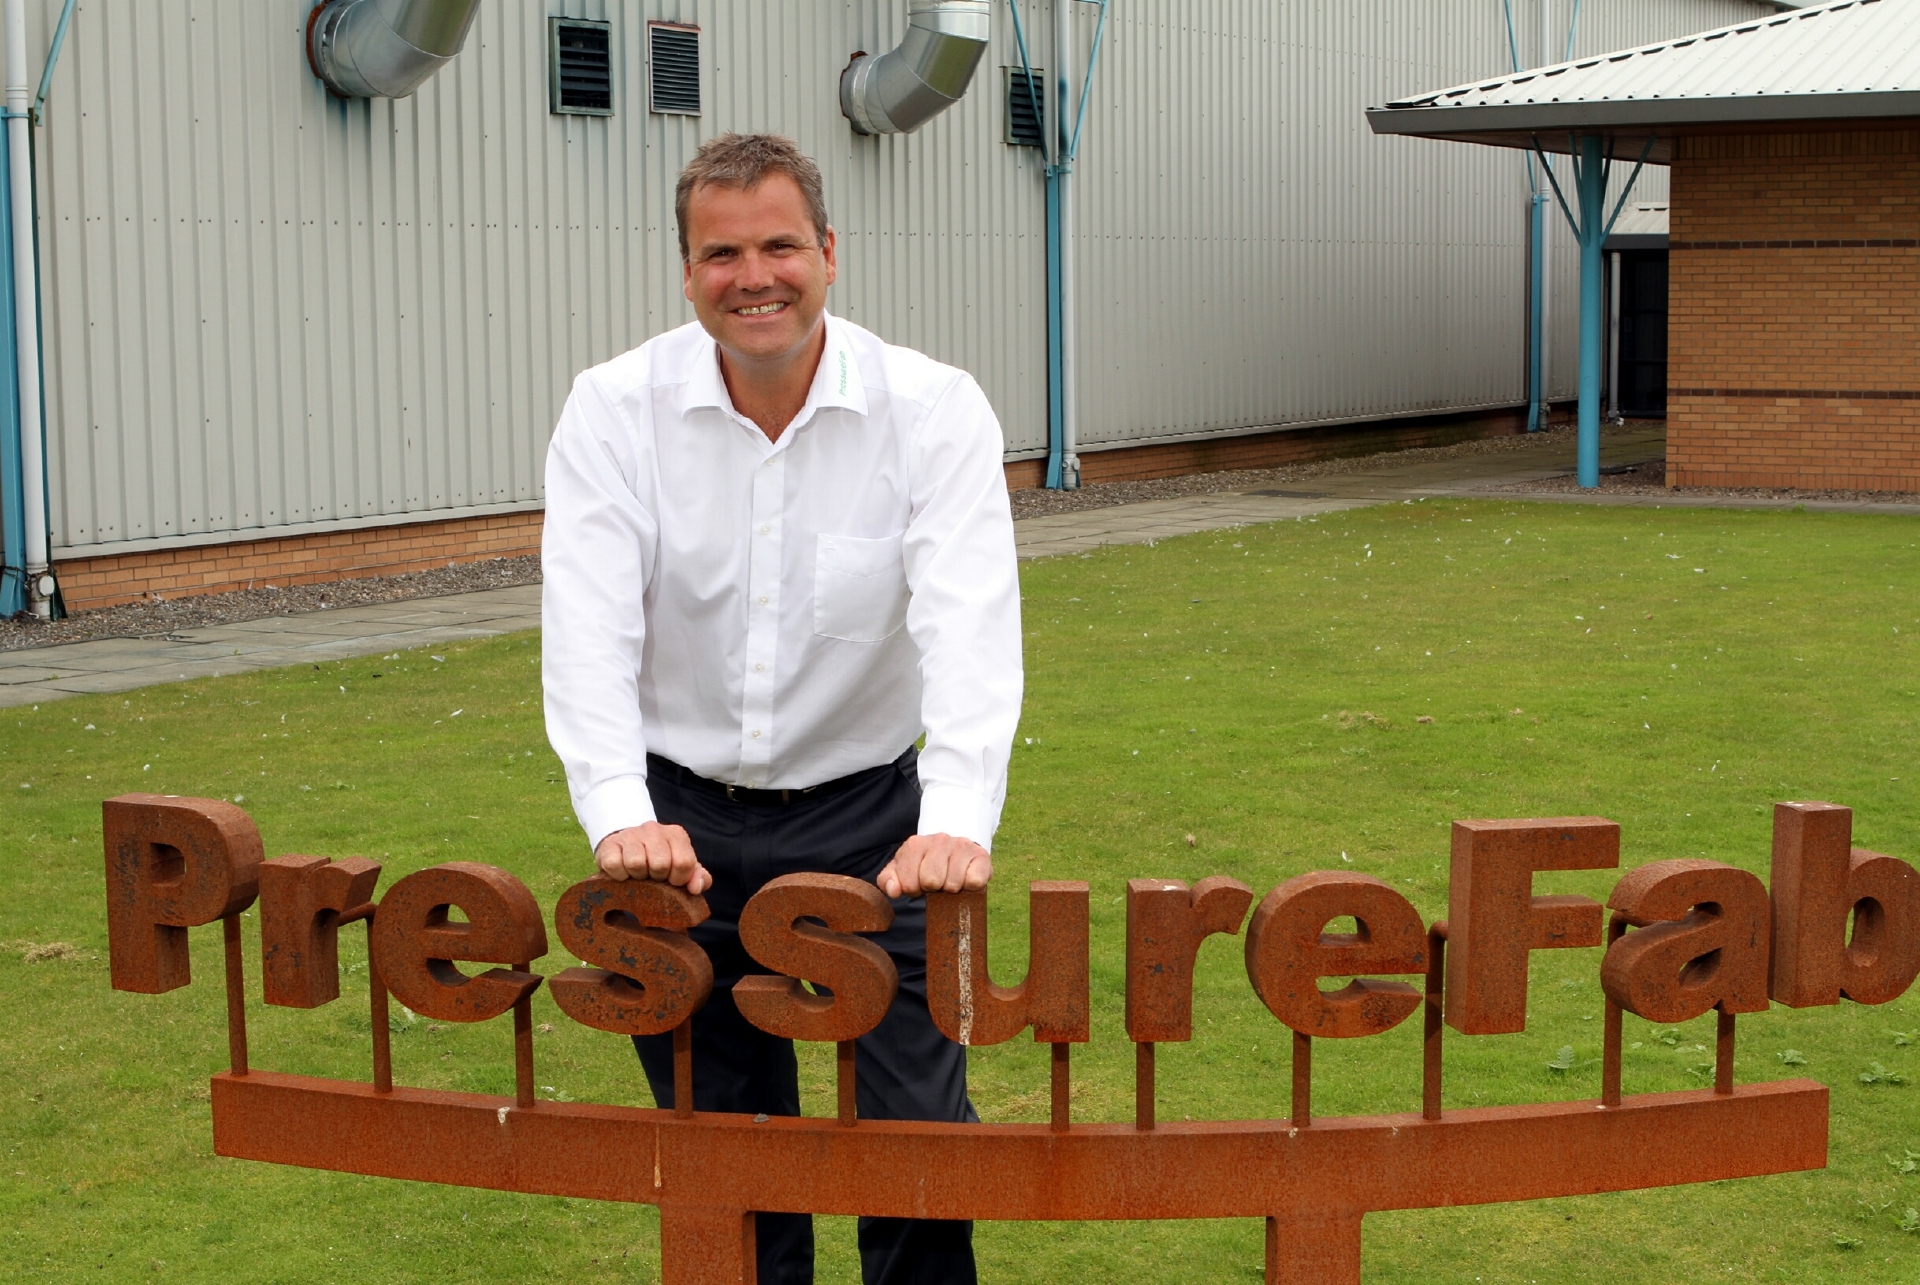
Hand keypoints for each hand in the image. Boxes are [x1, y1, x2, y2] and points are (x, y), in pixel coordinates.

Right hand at [594, 822, 711, 895]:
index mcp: (676, 835)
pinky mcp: (609, 844)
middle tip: (652, 877)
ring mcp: (630, 834)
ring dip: (637, 877)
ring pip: (636, 864)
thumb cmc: (659, 861)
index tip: (671, 881)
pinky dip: (619, 876)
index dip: (678, 879)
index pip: (684, 862)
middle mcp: (654, 829)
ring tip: (638, 874)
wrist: (626, 847)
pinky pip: (614, 865)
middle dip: (657, 878)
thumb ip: (699, 878)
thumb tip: (696, 888)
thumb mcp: (682, 868)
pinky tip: (623, 873)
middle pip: (660, 864)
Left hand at [876, 833, 991, 898]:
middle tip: (937, 881)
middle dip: (933, 889)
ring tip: (951, 878)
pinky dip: (970, 887)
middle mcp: (939, 840)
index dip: (914, 890)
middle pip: (931, 882)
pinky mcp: (981, 856)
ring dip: (951, 888)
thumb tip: (893, 890)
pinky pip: (974, 882)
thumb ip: (889, 880)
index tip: (919, 883)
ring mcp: (961, 846)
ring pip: (952, 884)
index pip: (908, 884)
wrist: (957, 851)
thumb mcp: (902, 870)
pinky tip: (966, 878)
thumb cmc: (926, 864)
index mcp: (915, 844)